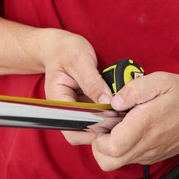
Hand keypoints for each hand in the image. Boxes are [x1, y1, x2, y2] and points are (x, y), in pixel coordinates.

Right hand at [38, 29, 112, 143]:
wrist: (60, 46)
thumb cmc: (65, 50)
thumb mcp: (79, 60)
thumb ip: (93, 81)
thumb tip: (107, 101)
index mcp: (57, 100)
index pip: (72, 126)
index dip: (93, 128)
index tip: (111, 119)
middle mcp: (64, 109)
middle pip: (82, 131)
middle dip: (102, 127)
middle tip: (120, 116)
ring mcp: (74, 108)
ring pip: (91, 126)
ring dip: (106, 121)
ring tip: (121, 110)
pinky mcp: (84, 105)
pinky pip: (96, 115)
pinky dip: (107, 112)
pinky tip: (117, 105)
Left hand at [91, 72, 178, 170]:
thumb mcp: (159, 81)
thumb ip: (133, 89)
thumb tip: (114, 102)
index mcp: (145, 126)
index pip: (112, 146)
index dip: (99, 137)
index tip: (102, 122)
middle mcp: (146, 145)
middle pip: (108, 162)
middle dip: (98, 146)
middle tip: (104, 127)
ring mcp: (149, 154)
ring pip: (116, 163)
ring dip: (108, 149)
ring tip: (116, 128)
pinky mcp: (151, 157)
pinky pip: (128, 159)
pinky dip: (122, 149)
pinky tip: (129, 132)